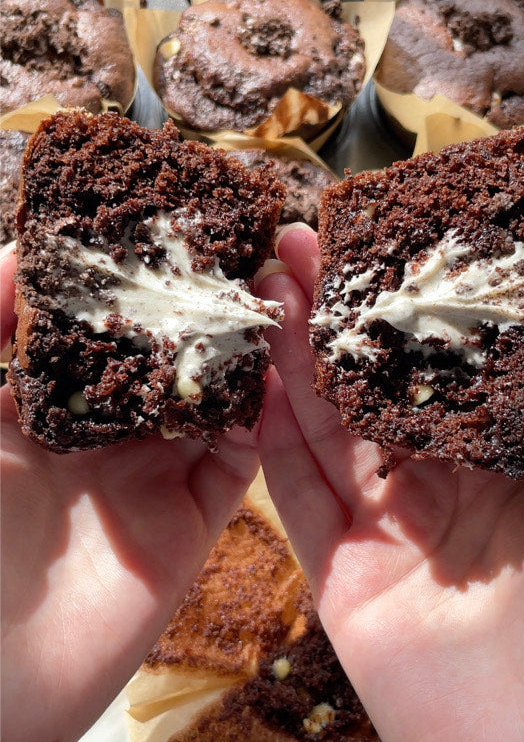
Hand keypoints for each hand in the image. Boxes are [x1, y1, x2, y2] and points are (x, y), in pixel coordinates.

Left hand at [0, 245, 258, 741]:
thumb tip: (21, 244)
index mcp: (37, 401)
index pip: (98, 321)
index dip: (134, 273)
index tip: (173, 217)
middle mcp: (100, 432)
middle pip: (164, 353)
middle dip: (201, 302)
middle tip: (247, 244)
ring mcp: (147, 477)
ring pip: (210, 398)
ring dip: (243, 352)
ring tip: (277, 294)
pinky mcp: (188, 525)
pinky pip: (237, 463)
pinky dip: (261, 421)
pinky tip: (280, 378)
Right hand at [257, 225, 523, 741]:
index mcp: (508, 458)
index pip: (444, 362)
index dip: (410, 301)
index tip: (378, 237)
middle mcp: (444, 485)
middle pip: (376, 387)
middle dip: (338, 315)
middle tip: (298, 244)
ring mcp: (389, 533)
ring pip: (331, 432)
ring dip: (297, 363)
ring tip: (265, 292)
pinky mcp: (344, 581)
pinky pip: (302, 503)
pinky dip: (275, 448)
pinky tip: (254, 387)